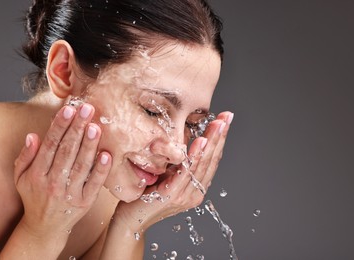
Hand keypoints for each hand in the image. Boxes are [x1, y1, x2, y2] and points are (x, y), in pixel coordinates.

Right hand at [13, 104, 110, 241]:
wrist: (45, 227)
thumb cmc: (34, 196)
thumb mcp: (21, 177)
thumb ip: (26, 156)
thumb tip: (33, 135)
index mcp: (37, 174)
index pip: (50, 146)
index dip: (59, 127)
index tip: (68, 109)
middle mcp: (53, 183)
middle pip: (67, 152)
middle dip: (77, 128)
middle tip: (87, 109)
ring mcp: (70, 194)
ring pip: (81, 165)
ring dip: (89, 145)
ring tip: (95, 126)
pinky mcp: (85, 202)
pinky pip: (94, 184)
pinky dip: (101, 170)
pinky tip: (106, 154)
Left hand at [114, 111, 232, 230]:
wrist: (130, 219)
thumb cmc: (146, 194)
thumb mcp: (166, 173)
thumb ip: (177, 162)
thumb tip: (185, 137)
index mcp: (195, 187)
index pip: (211, 160)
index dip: (219, 140)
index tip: (225, 120)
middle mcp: (194, 192)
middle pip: (211, 160)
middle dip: (220, 136)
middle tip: (227, 117)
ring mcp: (185, 196)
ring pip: (202, 164)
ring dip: (211, 142)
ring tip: (218, 125)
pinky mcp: (172, 195)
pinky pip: (186, 172)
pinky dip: (195, 156)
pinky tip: (201, 142)